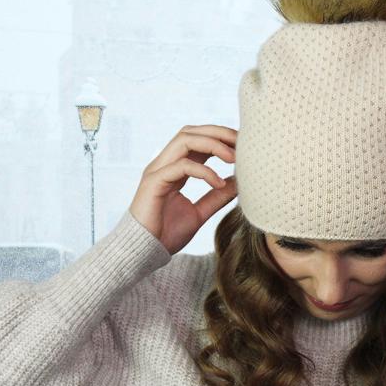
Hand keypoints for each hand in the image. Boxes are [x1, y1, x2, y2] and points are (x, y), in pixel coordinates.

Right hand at [129, 124, 236, 254]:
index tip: (243, 146)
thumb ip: (217, 197)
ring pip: (184, 140)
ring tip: (234, 158)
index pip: (196, 140)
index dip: (220, 138)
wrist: (143, 254)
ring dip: (213, 144)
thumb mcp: (199, 213)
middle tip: (242, 142)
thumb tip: (239, 183)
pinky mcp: (154, 182)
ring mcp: (157, 171)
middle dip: (218, 132)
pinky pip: (181, 166)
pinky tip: (219, 183)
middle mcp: (164, 165)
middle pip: (190, 132)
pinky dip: (204, 171)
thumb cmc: (166, 235)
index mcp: (173, 169)